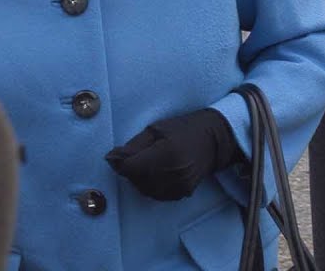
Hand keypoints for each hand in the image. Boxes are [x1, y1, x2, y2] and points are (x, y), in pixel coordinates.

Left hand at [106, 108, 240, 200]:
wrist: (213, 141)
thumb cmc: (183, 129)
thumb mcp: (156, 129)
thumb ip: (133, 146)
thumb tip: (111, 158)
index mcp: (167, 153)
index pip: (131, 168)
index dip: (119, 162)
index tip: (116, 155)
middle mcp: (174, 173)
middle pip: (136, 180)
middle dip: (128, 170)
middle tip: (131, 157)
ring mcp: (180, 186)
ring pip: (144, 190)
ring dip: (137, 179)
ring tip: (143, 163)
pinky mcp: (183, 193)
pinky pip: (156, 195)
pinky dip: (149, 186)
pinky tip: (153, 173)